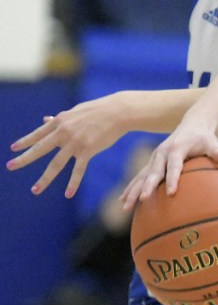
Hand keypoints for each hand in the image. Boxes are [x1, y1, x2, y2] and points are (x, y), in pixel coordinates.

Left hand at [7, 95, 128, 197]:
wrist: (119, 112)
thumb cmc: (98, 110)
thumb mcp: (76, 112)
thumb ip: (60, 119)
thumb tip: (45, 119)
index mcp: (60, 121)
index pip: (38, 134)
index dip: (25, 141)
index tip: (13, 149)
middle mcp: (64, 132)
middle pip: (40, 149)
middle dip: (24, 159)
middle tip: (10, 166)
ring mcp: (75, 143)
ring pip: (56, 164)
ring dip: (44, 179)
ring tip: (35, 190)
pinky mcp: (88, 150)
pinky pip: (78, 170)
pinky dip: (73, 183)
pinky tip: (68, 194)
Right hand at [119, 122, 217, 210]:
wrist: (192, 125)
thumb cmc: (204, 137)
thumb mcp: (212, 142)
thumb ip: (216, 150)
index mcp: (177, 148)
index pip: (175, 166)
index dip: (173, 179)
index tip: (171, 193)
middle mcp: (162, 153)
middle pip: (154, 171)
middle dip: (148, 186)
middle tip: (144, 199)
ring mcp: (155, 158)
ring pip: (142, 176)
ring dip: (133, 190)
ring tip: (126, 206)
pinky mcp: (152, 162)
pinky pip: (139, 176)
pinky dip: (131, 187)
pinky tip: (123, 200)